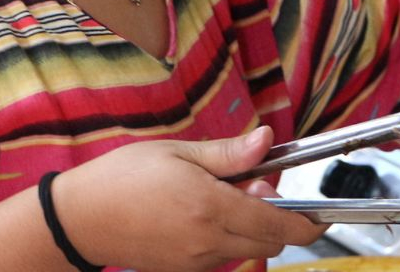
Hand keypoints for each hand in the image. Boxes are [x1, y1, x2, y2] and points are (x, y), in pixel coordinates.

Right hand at [50, 126, 328, 271]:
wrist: (79, 220)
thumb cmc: (122, 180)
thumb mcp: (177, 153)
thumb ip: (229, 154)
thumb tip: (267, 141)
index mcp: (212, 208)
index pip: (280, 225)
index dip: (308, 222)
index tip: (319, 213)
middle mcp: (209, 242)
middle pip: (272, 243)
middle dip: (279, 219)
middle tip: (254, 186)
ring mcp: (196, 262)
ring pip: (249, 250)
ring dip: (252, 228)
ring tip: (219, 197)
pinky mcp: (184, 271)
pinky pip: (224, 257)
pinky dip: (229, 239)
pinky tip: (204, 215)